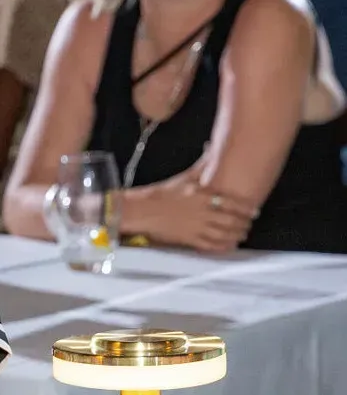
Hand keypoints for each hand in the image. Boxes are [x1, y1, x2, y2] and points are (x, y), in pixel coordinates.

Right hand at [136, 171, 259, 252]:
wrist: (141, 210)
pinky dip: (223, 247)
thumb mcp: (184, 177)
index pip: (233, 204)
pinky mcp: (189, 240)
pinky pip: (212, 246)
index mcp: (203, 196)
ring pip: (225, 235)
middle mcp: (203, 213)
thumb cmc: (162, 193)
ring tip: (241, 234)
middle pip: (232, 221)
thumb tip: (211, 148)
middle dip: (244, 224)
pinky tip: (228, 245)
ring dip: (236, 235)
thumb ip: (202, 165)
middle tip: (248, 224)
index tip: (254, 211)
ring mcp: (197, 228)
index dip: (246, 209)